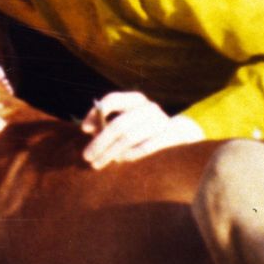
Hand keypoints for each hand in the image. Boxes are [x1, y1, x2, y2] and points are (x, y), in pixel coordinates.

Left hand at [80, 91, 204, 169]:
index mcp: (136, 100)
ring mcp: (161, 122)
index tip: (84, 129)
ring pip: (129, 137)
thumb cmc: (144, 131)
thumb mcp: (128, 123)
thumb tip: (90, 131)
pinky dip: (130, 155)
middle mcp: (149, 108)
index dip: (95, 114)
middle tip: (87, 156)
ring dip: (111, 152)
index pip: (113, 100)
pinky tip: (121, 161)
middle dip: (100, 142)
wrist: (179, 136)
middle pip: (119, 124)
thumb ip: (109, 125)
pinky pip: (145, 147)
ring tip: (99, 163)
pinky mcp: (170, 137)